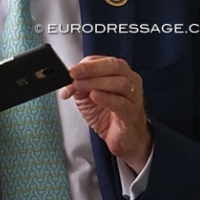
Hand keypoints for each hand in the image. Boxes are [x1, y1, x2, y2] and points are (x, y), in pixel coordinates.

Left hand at [60, 55, 151, 173]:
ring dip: (96, 82)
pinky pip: (121, 103)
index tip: (70, 71)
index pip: (104, 61)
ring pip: (119, 83)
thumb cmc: (108, 115)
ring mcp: (133, 97)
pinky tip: (95, 96)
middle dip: (91, 68)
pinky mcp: (132, 114)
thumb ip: (78, 87)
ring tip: (80, 85)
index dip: (85, 65)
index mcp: (119, 73)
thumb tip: (66, 83)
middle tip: (73, 73)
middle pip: (114, 67)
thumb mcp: (87, 98)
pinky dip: (106, 98)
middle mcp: (130, 81)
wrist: (124, 139)